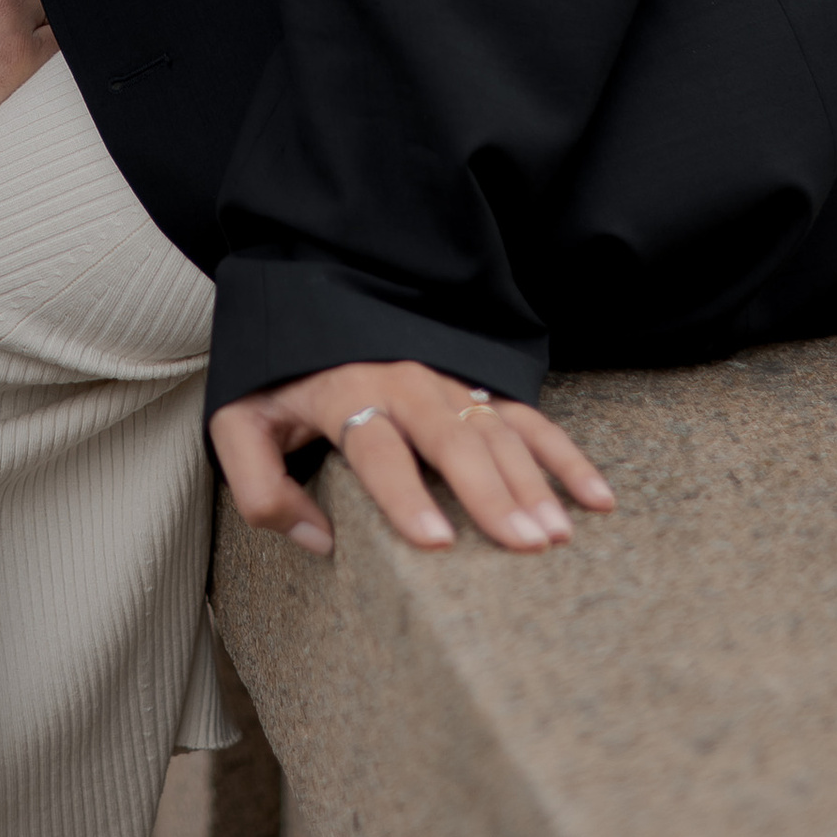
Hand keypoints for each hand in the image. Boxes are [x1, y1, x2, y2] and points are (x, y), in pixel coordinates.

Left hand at [210, 361, 614, 558]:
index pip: (378, 450)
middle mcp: (403, 383)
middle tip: (524, 544)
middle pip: (452, 440)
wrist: (305, 293)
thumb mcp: (240, 422)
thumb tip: (317, 540)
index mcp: (345, 394)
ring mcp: (445, 380)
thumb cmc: (277, 375)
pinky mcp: (473, 384)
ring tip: (557, 532)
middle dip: (491, 494)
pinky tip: (597, 496)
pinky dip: (565, 455)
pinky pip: (525, 417)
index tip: (437, 542)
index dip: (405, 496)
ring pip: (496, 430)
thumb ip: (260, 487)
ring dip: (532, 480)